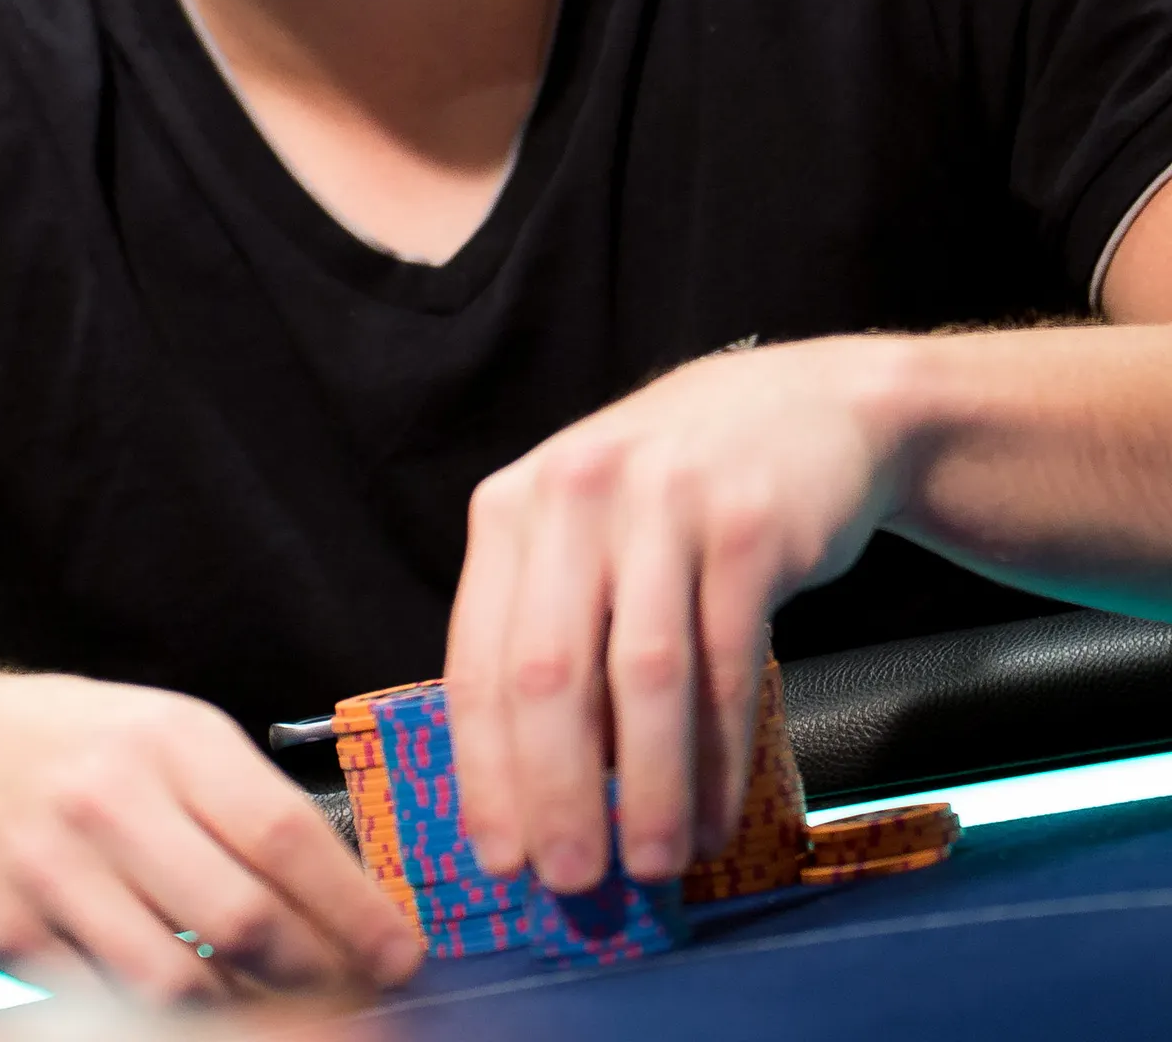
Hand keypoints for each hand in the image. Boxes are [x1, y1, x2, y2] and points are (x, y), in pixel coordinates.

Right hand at [0, 671, 423, 1003]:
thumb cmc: (76, 743)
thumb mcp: (170, 733)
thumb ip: (245, 800)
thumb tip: (345, 883)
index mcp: (171, 738)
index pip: (283, 834)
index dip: (353, 907)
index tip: (400, 952)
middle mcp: (114, 799)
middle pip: (241, 919)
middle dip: (317, 973)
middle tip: (358, 993)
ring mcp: (57, 869)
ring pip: (179, 979)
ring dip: (251, 1012)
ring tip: (289, 1010)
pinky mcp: (15, 932)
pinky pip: (110, 998)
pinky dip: (170, 1016)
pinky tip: (208, 1009)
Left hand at [444, 336, 913, 895]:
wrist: (807, 406)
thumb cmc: (673, 495)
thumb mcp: (584, 532)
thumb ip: (544, 631)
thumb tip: (527, 795)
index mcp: (514, 506)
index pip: (480, 658)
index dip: (486, 771)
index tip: (498, 858)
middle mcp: (577, 493)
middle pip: (550, 673)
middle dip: (557, 793)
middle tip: (571, 881)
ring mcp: (665, 502)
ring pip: (644, 676)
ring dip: (648, 788)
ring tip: (652, 863)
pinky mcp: (749, 525)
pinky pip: (729, 664)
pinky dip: (719, 755)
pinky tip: (715, 813)